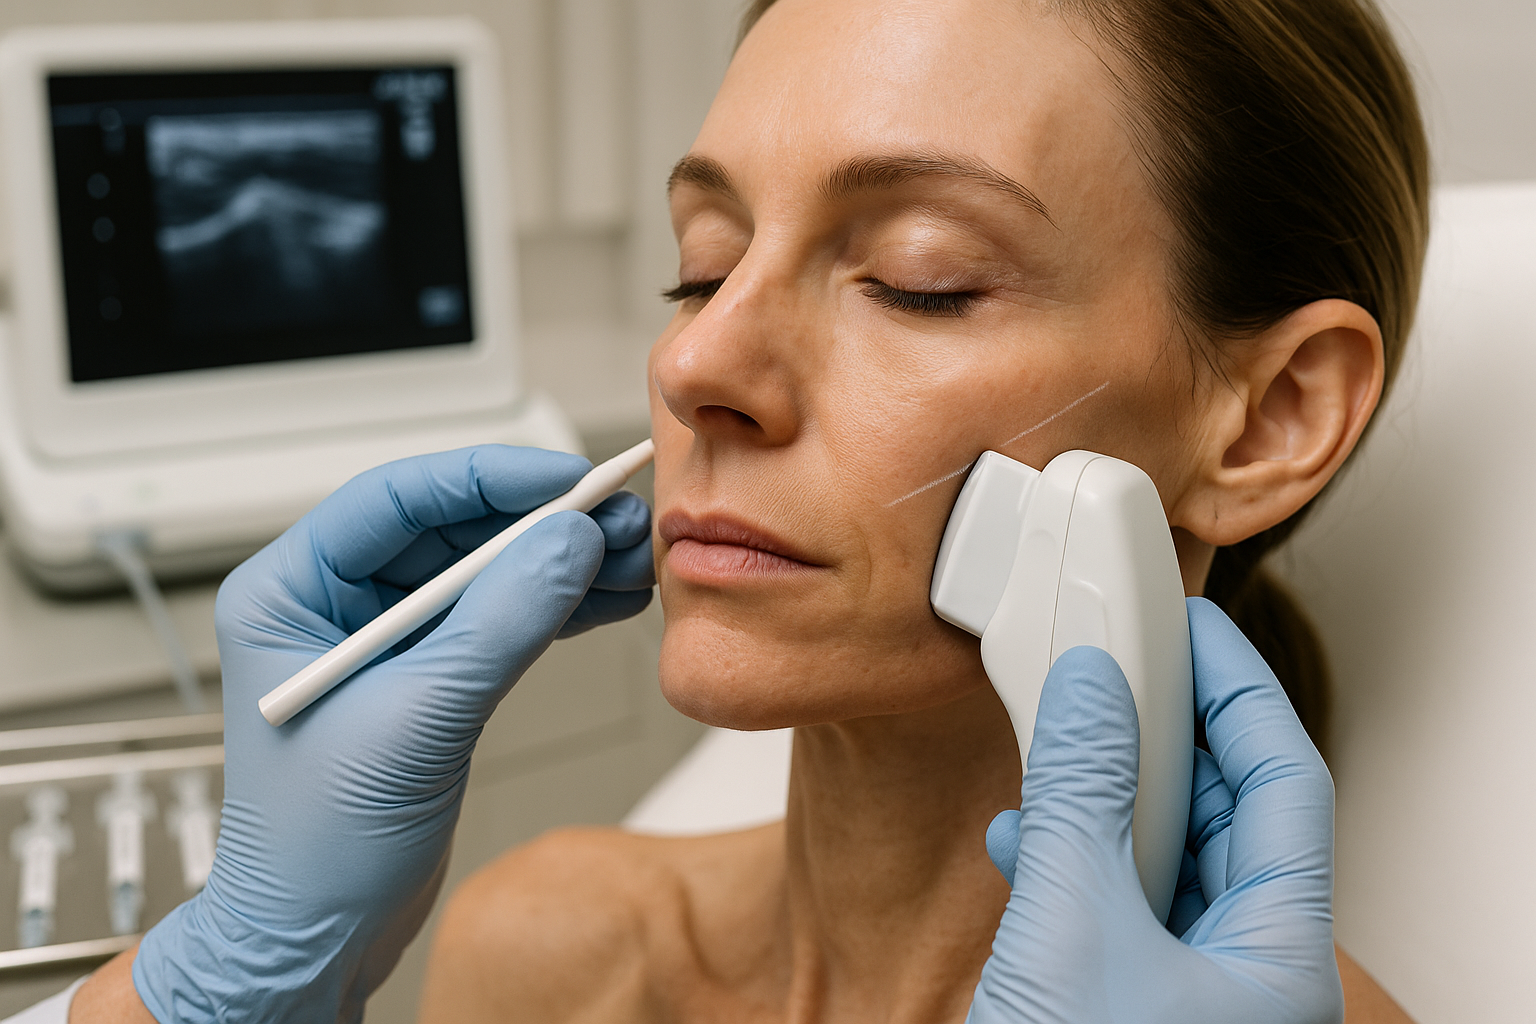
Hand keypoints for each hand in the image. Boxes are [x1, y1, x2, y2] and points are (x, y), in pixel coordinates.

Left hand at [130, 446, 654, 1023]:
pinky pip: (501, 620)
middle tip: (620, 518)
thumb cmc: (316, 849)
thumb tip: (569, 543)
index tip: (568, 479)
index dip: (491, 479)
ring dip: (559, 565)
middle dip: (540, 523)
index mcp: (291, 593)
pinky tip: (608, 602)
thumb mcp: (414, 722)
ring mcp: (387, 644)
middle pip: (453, 529)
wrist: (318, 941)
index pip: (399, 498)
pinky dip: (556, 610)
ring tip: (632, 559)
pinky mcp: (431, 681)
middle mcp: (336, 605)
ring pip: (486, 573)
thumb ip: (498, 624)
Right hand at [969, 597, 1342, 1023]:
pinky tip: (1021, 837)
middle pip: (1226, 814)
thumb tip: (1089, 685)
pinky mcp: (1125, 1001)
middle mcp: (1248, 972)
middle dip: (1163, 739)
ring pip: (1164, 858)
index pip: (1286, 783)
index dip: (1241, 689)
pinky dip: (1069, 861)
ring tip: (1060, 745)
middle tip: (1120, 668)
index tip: (1195, 627)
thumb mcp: (1071, 921)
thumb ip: (1081, 795)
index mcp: (1279, 956)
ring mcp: (1189, 991)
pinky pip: (1114, 904)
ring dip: (1105, 800)